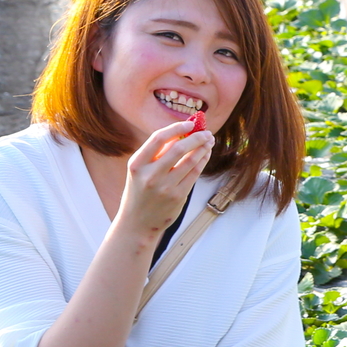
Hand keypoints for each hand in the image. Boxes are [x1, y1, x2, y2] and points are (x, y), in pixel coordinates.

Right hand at [117, 119, 213, 237]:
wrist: (137, 222)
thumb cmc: (139, 192)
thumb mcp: (140, 171)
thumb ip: (157, 154)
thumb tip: (181, 133)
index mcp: (137, 164)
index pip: (158, 138)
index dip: (176, 128)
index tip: (190, 123)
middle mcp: (150, 175)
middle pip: (179, 148)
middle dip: (196, 137)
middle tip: (206, 132)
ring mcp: (165, 187)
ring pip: (190, 161)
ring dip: (203, 149)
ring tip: (209, 141)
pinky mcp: (178, 196)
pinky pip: (194, 174)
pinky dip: (202, 161)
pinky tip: (206, 155)